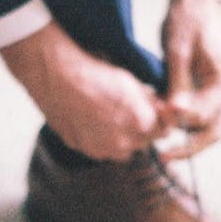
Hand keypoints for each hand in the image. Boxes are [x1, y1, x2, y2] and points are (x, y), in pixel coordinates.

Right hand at [0, 19, 170, 160]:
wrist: (56, 75)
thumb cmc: (95, 72)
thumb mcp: (131, 80)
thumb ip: (150, 100)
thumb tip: (161, 107)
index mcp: (141, 124)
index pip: (164, 131)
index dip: (160, 119)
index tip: (154, 110)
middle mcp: (123, 143)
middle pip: (144, 142)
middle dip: (142, 129)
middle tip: (129, 109)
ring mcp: (101, 149)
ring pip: (122, 149)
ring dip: (122, 137)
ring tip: (109, 114)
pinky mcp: (82, 149)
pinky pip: (100, 149)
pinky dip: (100, 138)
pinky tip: (92, 119)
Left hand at [160, 0, 220, 158]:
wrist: (195, 2)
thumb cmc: (187, 20)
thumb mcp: (178, 50)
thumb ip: (178, 83)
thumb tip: (175, 113)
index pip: (205, 117)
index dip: (180, 123)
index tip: (157, 120)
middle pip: (215, 132)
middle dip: (190, 147)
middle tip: (164, 156)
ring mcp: (220, 91)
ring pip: (209, 127)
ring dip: (188, 136)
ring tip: (161, 142)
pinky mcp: (209, 89)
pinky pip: (201, 115)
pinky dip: (185, 123)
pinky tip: (165, 123)